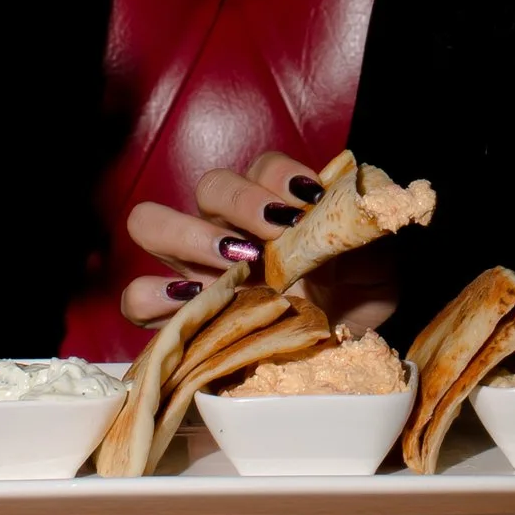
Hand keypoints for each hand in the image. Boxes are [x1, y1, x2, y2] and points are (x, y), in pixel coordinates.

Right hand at [119, 150, 398, 337]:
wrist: (348, 348)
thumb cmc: (357, 293)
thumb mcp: (376, 256)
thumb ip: (366, 226)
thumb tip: (366, 203)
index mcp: (274, 206)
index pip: (262, 167)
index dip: (279, 177)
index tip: (310, 204)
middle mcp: (230, 227)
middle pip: (208, 186)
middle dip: (238, 203)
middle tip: (270, 237)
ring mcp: (198, 268)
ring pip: (152, 223)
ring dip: (190, 237)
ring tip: (234, 267)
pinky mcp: (181, 315)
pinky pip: (138, 297)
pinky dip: (156, 295)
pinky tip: (196, 302)